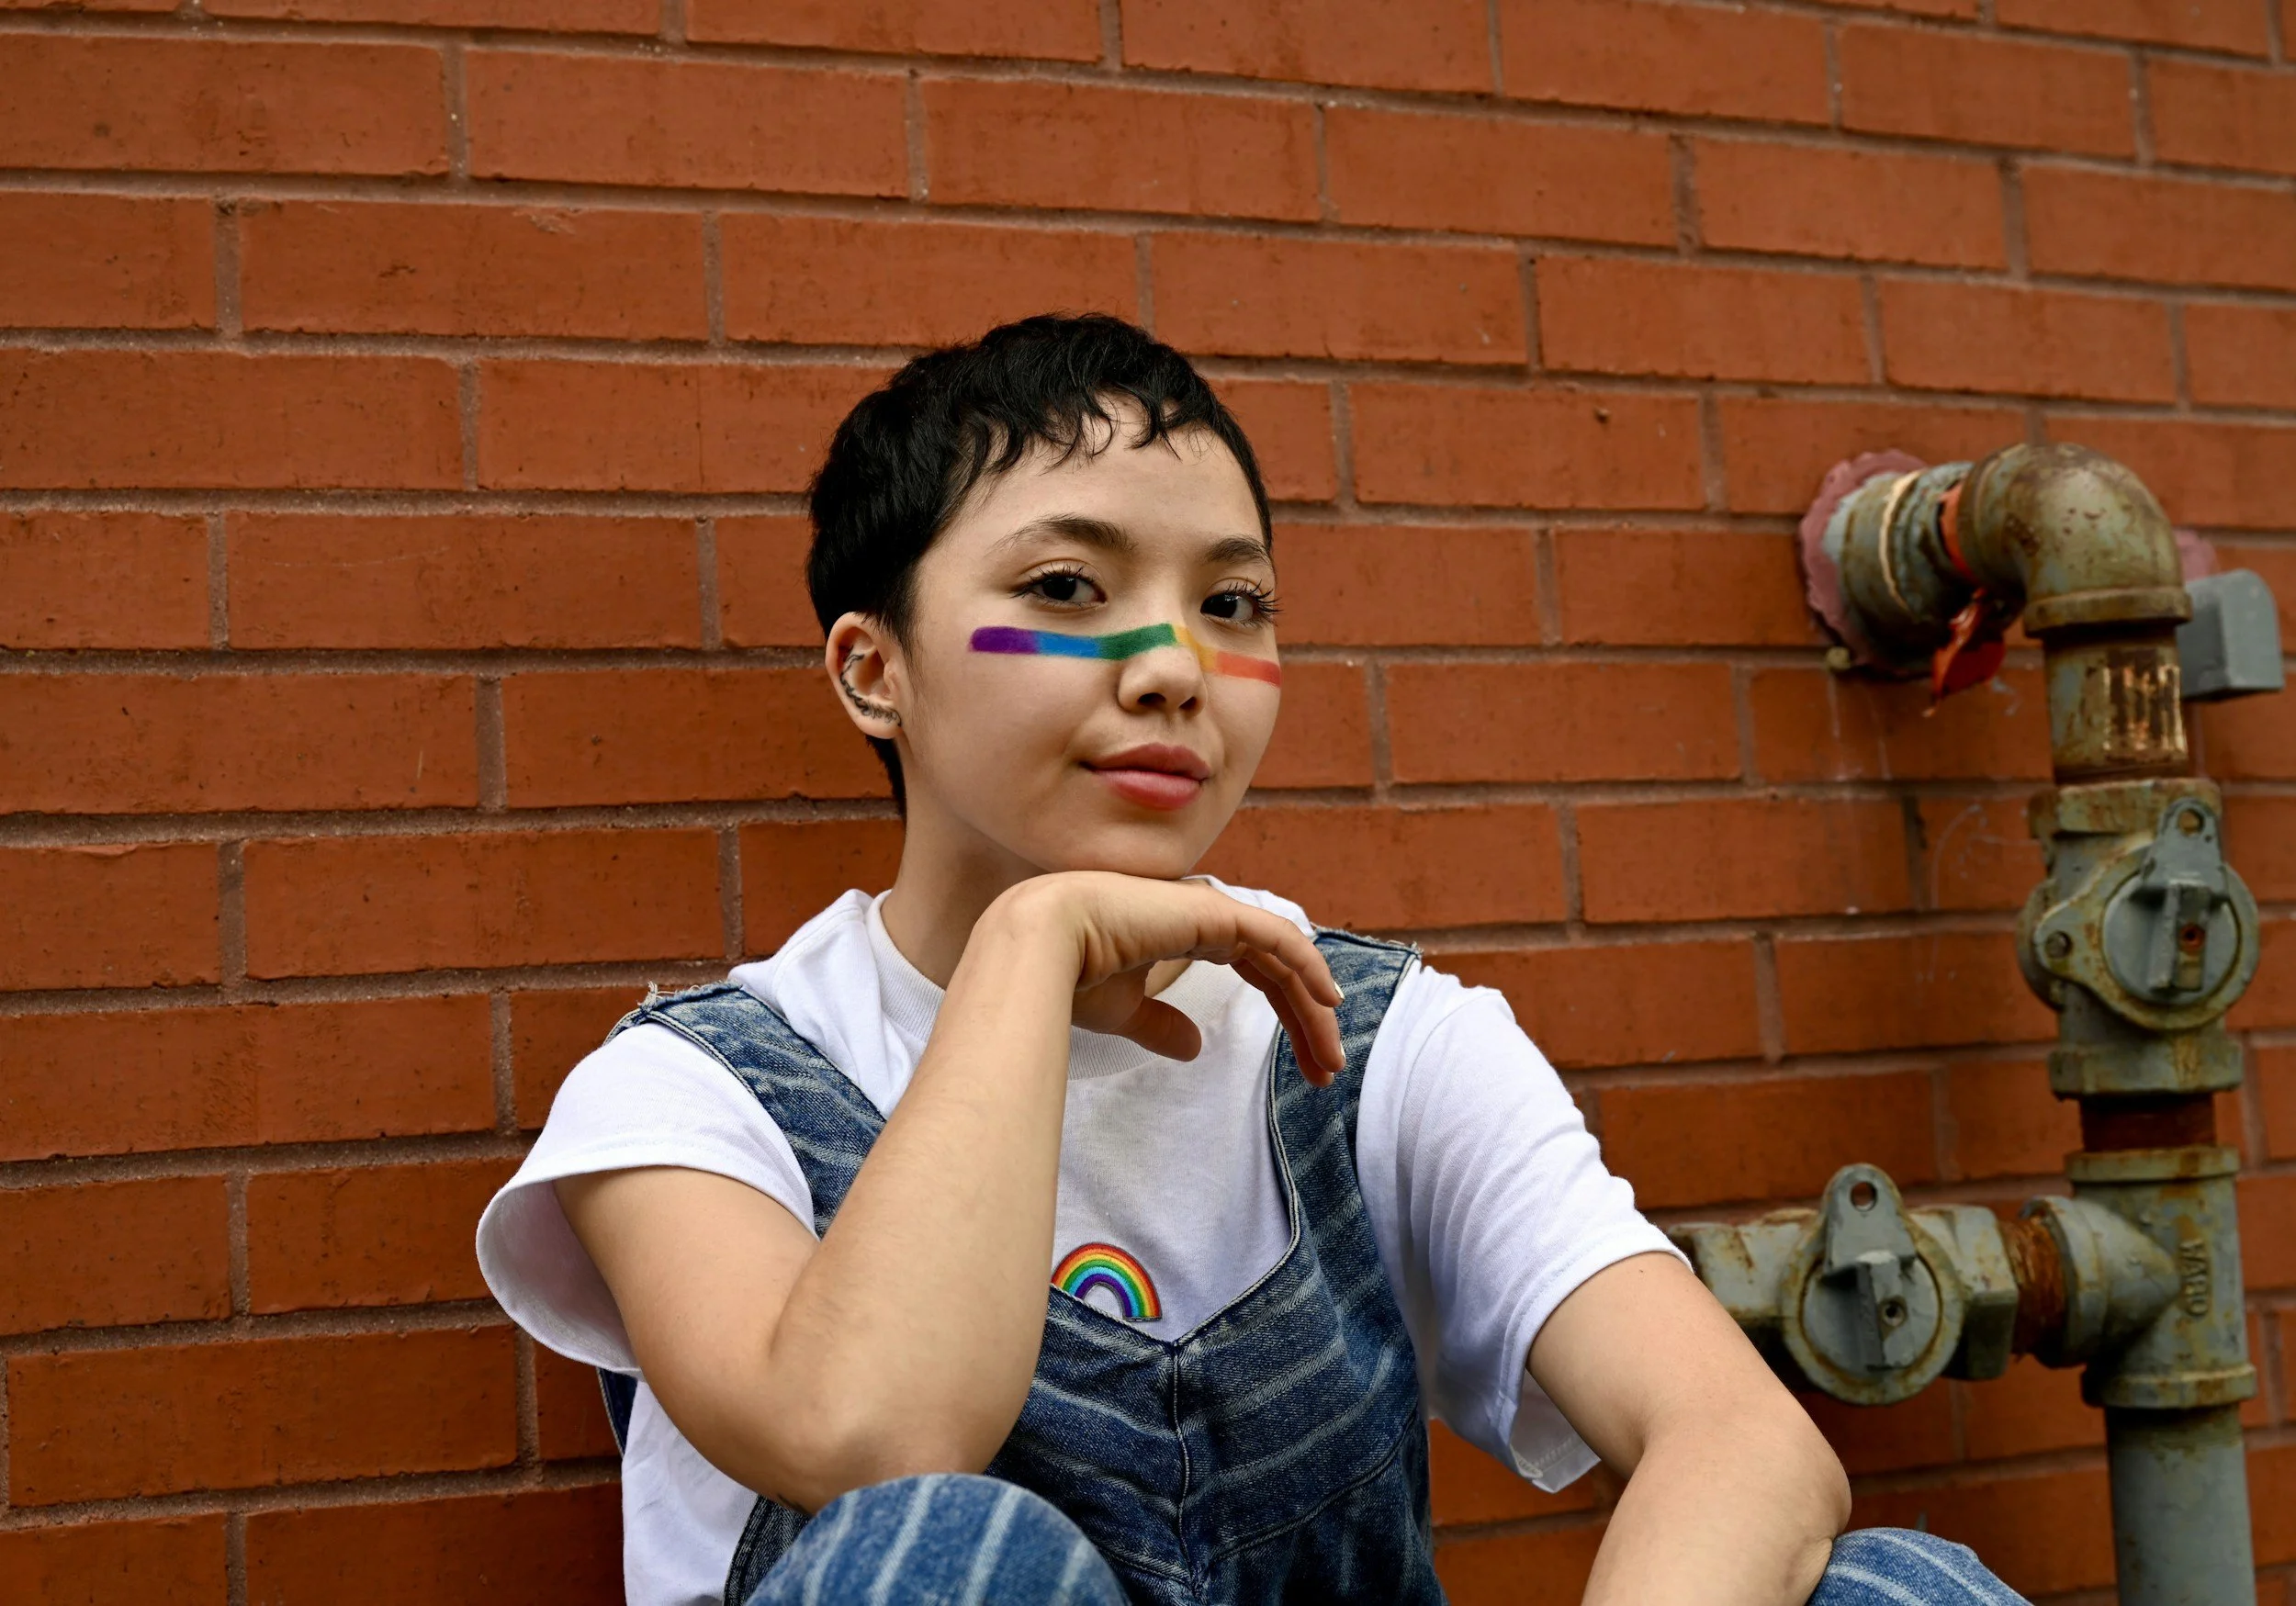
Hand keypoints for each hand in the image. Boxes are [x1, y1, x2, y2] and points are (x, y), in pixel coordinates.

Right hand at [989, 872, 1347, 1083]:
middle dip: (1307, 1020)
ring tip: (1331, 1059)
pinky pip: (1277, 939)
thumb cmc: (1065, 976)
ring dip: (1313, 1007)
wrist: (1034, 947)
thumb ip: (1160, 1025)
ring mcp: (1210, 910)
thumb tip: (1193, 1048)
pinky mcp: (1213, 912)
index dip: (1288, 1013)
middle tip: (1328, 1070)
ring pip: (1284, 957)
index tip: (1309, 1064)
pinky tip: (1329, 1001)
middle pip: (1278, 968)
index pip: (1256, 970)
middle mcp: (1204, 915)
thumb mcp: (1123, 1011)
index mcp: (1184, 931)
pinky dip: (1308, 966)